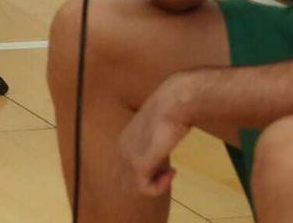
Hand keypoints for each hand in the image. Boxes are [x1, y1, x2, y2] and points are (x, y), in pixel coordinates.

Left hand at [116, 77, 192, 197]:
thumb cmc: (169, 112)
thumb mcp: (157, 130)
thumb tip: (160, 147)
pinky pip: (144, 188)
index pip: (125, 170)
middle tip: (167, 173)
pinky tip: (172, 173)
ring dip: (154, 186)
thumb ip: (153, 141)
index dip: (148, 173)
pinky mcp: (138, 163)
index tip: (166, 167)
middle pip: (125, 181)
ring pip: (133, 188)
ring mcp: (127, 157)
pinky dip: (159, 188)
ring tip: (169, 173)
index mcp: (123, 141)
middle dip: (148, 182)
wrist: (172, 103)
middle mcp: (120, 150)